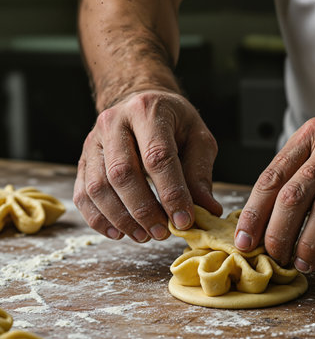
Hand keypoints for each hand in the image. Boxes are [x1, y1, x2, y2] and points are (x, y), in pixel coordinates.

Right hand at [73, 90, 221, 241]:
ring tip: (145, 236)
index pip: (158, 157)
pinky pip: (82, 194)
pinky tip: (119, 232)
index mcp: (148, 111)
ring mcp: (93, 141)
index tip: (184, 221)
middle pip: (122, 174)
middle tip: (163, 233)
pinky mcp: (83, 159)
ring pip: (98, 187)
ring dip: (121, 219)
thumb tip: (208, 210)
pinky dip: (98, 219)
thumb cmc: (174, 123)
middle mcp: (114, 122)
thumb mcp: (198, 138)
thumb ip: (200, 173)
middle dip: (143, 210)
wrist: (140, 102)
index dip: (171, 193)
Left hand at [234, 94, 314, 274]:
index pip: (272, 177)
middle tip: (273, 256)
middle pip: (295, 195)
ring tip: (301, 264)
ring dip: (310, 243)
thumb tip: (264, 215)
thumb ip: (295, 171)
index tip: (244, 240)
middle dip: (278, 232)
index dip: (254, 213)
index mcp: (311, 136)